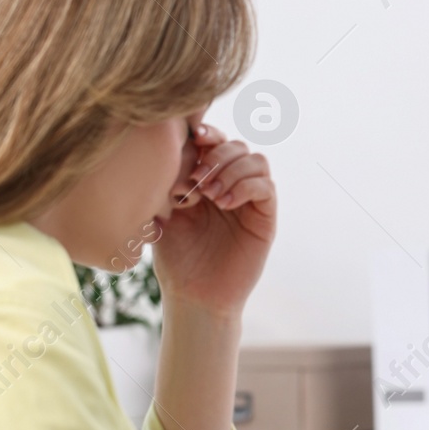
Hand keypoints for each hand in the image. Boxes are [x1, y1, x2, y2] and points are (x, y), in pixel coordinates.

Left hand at [153, 119, 275, 315]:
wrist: (194, 295)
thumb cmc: (176, 259)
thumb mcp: (161, 214)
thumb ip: (166, 183)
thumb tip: (165, 152)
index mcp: (206, 179)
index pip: (214, 141)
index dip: (207, 133)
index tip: (193, 138)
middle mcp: (231, 185)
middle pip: (237, 145)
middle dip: (217, 155)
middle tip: (197, 181)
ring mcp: (249, 201)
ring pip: (256, 160)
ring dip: (233, 170)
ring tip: (211, 195)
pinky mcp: (264, 218)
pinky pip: (267, 187)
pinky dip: (248, 186)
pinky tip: (226, 204)